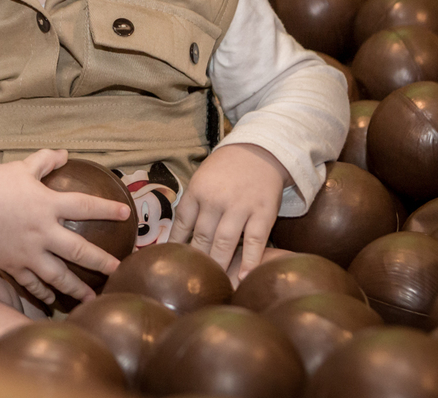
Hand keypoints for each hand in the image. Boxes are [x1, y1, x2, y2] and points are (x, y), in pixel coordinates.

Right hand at [0, 149, 131, 304]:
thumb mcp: (20, 168)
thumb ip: (45, 161)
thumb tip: (64, 152)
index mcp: (46, 204)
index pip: (84, 206)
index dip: (107, 209)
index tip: (126, 213)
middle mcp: (41, 231)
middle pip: (78, 250)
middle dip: (101, 261)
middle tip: (118, 270)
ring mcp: (27, 252)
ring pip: (57, 275)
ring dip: (76, 288)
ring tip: (91, 298)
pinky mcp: (12, 265)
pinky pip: (31, 283)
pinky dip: (43, 293)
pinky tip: (52, 302)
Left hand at [168, 143, 290, 280]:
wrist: (260, 150)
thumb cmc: (226, 169)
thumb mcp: (202, 179)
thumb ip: (192, 206)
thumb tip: (175, 238)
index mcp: (197, 191)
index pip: (182, 224)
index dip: (177, 246)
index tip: (174, 263)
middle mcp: (216, 200)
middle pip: (202, 238)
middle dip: (198, 262)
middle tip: (194, 282)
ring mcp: (240, 207)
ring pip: (225, 243)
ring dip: (220, 266)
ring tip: (216, 286)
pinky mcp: (263, 213)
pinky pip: (255, 241)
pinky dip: (250, 261)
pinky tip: (245, 277)